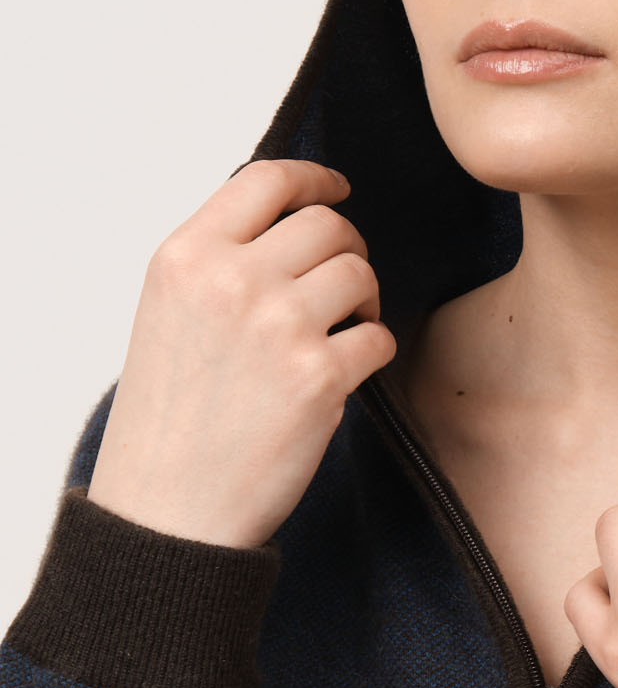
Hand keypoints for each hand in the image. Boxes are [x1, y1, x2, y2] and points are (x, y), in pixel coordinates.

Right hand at [88, 159, 396, 547]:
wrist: (168, 508)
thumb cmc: (171, 417)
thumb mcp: (169, 312)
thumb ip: (221, 262)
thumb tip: (294, 221)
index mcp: (186, 256)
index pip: (267, 180)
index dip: (315, 179)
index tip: (338, 189)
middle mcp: (231, 280)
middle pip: (327, 225)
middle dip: (346, 250)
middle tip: (342, 288)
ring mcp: (278, 326)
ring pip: (359, 273)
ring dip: (364, 300)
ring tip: (341, 331)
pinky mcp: (320, 377)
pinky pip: (379, 336)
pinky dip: (372, 351)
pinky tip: (346, 373)